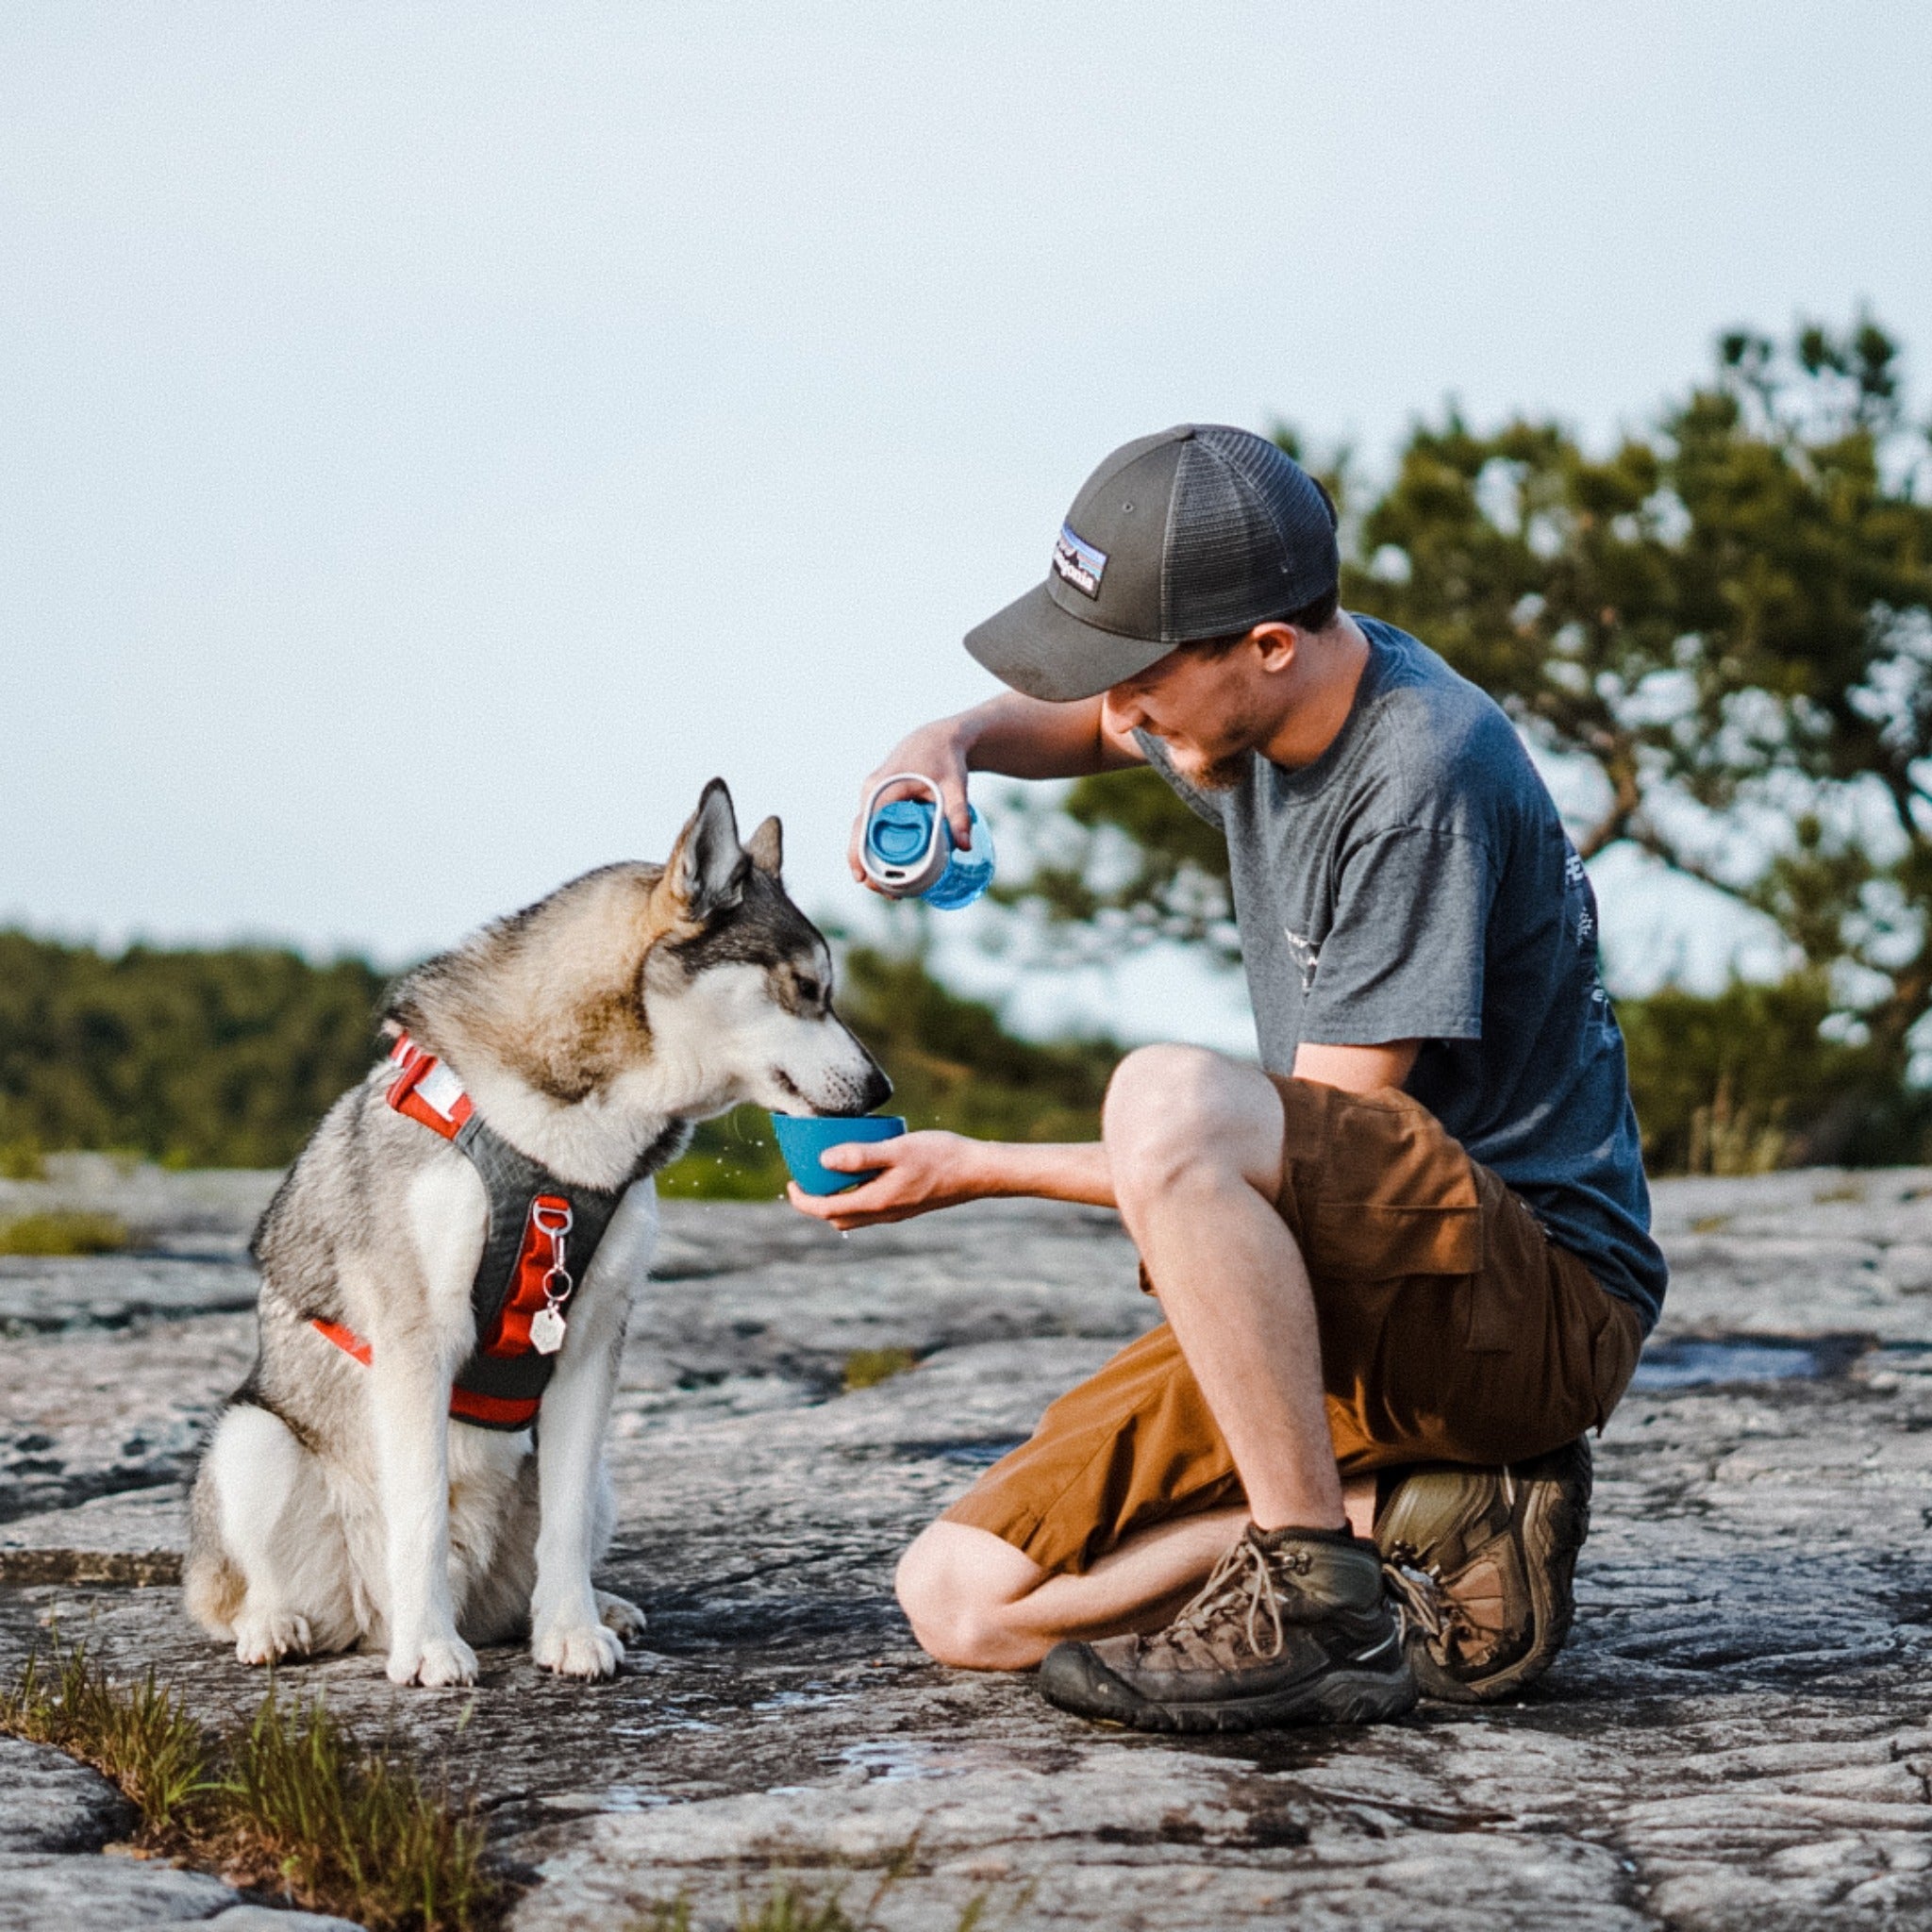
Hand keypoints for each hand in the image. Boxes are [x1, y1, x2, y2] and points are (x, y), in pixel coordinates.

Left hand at [786, 1130, 989, 1228]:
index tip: (790, 1184)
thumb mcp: (897, 1150)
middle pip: (838, 1218)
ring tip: (831, 1176)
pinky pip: (872, 1208)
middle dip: (817, 1203)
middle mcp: (884, 1213)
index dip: (803, 1201)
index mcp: (876, 1202)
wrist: (978, 1172)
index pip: (826, 1211)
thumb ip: (860, 1155)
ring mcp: (897, 1211)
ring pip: (856, 1216)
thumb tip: (822, 1160)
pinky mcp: (908, 1205)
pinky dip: (857, 1196)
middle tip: (806, 1180)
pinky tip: (865, 1172)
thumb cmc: (940, 1157)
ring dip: (837, 1202)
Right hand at [848, 723, 975, 886]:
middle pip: (861, 836)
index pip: (862, 827)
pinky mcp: (881, 801)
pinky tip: (892, 871)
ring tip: (893, 891)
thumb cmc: (947, 758)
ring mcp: (874, 797)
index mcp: (880, 789)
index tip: (862, 880)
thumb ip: (959, 815)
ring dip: (874, 861)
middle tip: (890, 894)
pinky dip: (879, 849)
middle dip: (869, 867)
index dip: (857, 855)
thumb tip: (965, 847)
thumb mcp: (954, 786)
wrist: (941, 738)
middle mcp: (871, 793)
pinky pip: (874, 828)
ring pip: (866, 835)